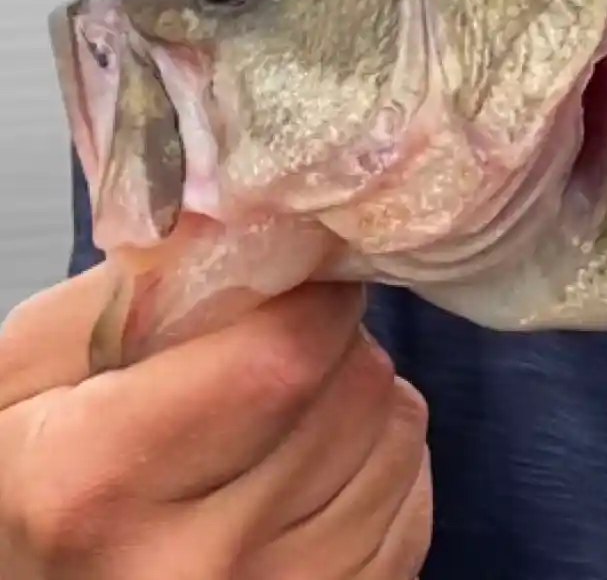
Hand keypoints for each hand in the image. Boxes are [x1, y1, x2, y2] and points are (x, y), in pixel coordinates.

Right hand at [0, 266, 430, 579]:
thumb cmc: (35, 485)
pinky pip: (413, 493)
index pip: (287, 350)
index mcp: (99, 483)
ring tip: (277, 426)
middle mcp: (192, 565)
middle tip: (270, 356)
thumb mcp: (29, 376)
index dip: (308, 294)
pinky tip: (305, 482)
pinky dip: (376, 467)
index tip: (293, 281)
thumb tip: (255, 216)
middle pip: (353, 382)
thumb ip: (134, 285)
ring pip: (395, 428)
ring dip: (356, 402)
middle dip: (330, 339)